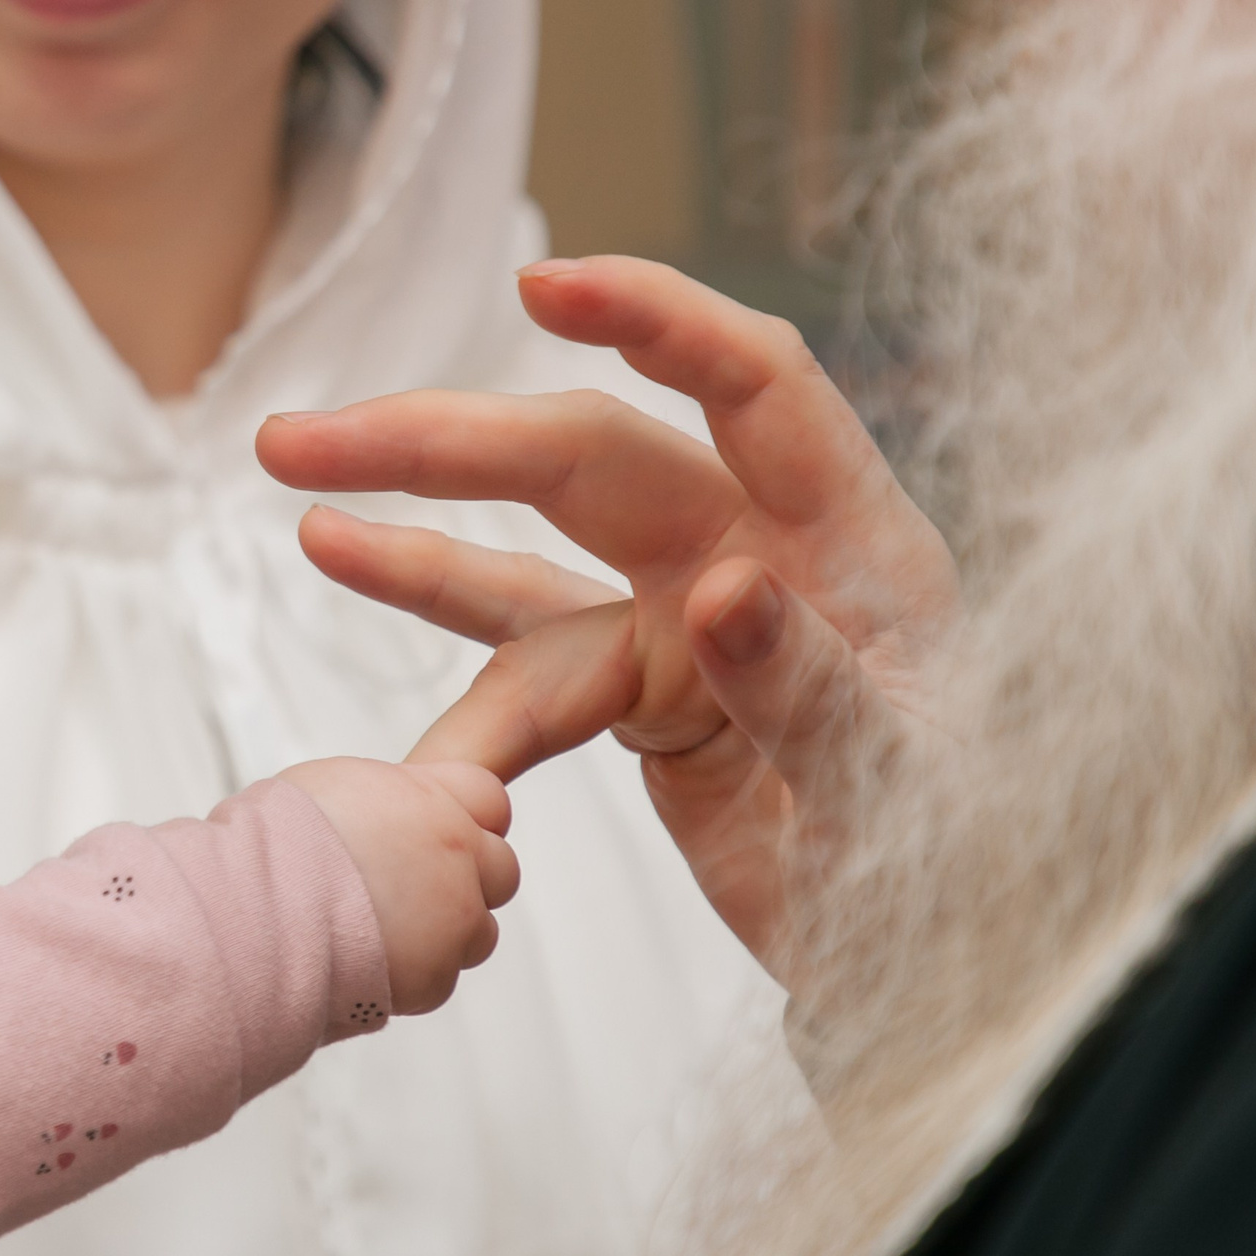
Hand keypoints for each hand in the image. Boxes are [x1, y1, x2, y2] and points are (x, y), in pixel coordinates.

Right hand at [257, 257, 959, 966]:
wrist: (932, 967)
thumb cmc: (956, 863)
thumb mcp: (899, 787)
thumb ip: (811, 689)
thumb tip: (719, 591)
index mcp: (854, 543)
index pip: (755, 384)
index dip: (655, 321)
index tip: (542, 288)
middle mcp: (760, 553)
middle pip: (589, 460)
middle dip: (445, 442)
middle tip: (303, 441)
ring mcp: (689, 622)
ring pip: (531, 554)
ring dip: (413, 526)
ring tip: (298, 487)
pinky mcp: (642, 694)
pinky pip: (522, 663)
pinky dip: (443, 656)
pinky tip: (352, 594)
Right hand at [277, 757, 519, 1014]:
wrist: (255, 911)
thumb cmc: (273, 842)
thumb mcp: (332, 787)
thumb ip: (383, 800)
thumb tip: (384, 816)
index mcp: (430, 797)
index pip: (488, 797)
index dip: (463, 817)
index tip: (431, 835)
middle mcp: (456, 853)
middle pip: (499, 868)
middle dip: (466, 881)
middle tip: (409, 893)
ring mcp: (454, 918)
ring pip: (479, 931)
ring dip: (443, 934)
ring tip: (379, 935)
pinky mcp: (436, 975)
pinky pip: (440, 978)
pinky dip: (410, 978)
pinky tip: (362, 966)